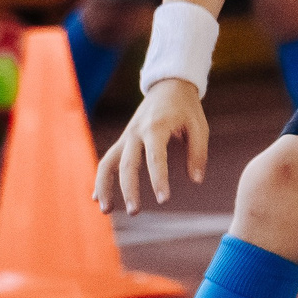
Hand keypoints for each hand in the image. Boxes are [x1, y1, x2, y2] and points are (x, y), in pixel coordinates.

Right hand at [94, 79, 208, 212]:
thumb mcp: (199, 126)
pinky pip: (108, 161)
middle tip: (135, 212)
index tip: (164, 200)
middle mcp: (136, 132)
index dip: (159, 179)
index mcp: (156, 127)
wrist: (168, 85)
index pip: (155, 157)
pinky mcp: (123, 141)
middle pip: (127, 164)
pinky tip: (99, 199)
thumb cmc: (186, 108)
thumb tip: (196, 181)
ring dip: (104, 187)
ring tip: (106, 211)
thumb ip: (198, 153)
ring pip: (108, 163)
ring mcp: (126, 137)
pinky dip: (101, 180)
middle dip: (129, 189)